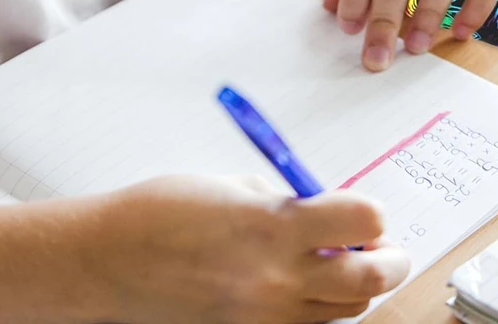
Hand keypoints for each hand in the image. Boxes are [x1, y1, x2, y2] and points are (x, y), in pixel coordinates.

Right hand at [88, 175, 409, 323]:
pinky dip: (319, 311)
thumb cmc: (159, 212)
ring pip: (344, 312)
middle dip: (389, 260)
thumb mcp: (231, 187)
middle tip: (386, 248)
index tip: (366, 211)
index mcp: (272, 225)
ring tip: (345, 266)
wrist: (107, 263)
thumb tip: (317, 212)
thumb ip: (283, 201)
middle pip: (369, 279)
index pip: (362, 221)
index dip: (372, 213)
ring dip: (358, 288)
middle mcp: (276, 277)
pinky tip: (305, 289)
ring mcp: (263, 316)